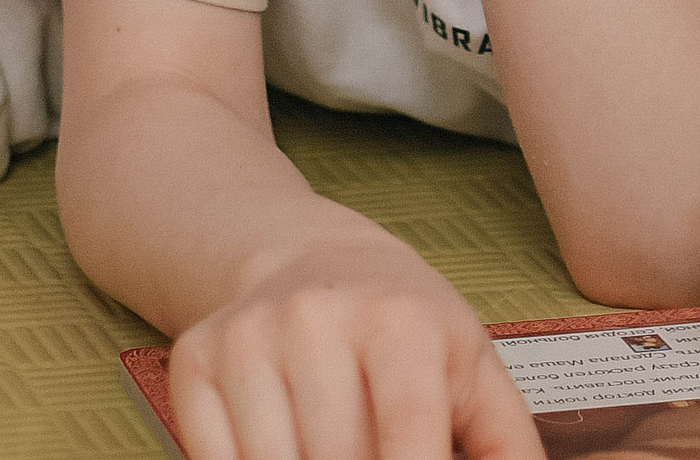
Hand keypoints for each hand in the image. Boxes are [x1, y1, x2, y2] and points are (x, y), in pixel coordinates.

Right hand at [166, 234, 542, 459]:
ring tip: (338, 448)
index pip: (406, 437)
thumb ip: (505, 445)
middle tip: (375, 459)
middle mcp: (316, 319)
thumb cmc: (406, 326)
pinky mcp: (194, 360)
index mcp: (401, 319)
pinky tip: (287, 448)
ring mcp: (247, 338)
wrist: (307, 258)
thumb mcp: (472, 366)